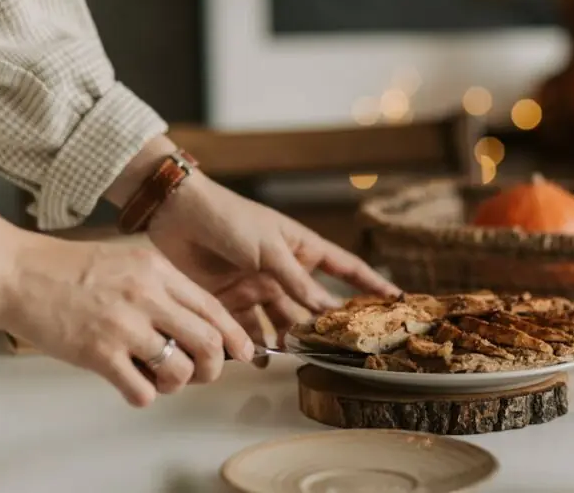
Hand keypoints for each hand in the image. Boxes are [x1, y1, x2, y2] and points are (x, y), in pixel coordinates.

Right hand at [0, 203, 254, 406]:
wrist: (16, 273)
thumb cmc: (69, 268)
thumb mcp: (129, 259)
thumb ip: (163, 285)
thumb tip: (196, 320)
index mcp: (159, 270)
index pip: (214, 308)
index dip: (234, 336)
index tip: (243, 352)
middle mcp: (148, 296)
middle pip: (208, 341)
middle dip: (214, 366)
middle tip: (204, 373)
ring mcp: (124, 326)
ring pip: (180, 370)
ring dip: (178, 383)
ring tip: (162, 378)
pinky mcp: (98, 353)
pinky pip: (142, 390)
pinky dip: (146, 396)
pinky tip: (133, 386)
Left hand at [146, 173, 400, 343]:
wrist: (176, 216)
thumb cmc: (229, 218)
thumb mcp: (269, 247)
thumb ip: (296, 280)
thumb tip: (327, 309)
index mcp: (301, 249)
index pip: (345, 268)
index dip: (370, 283)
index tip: (396, 298)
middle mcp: (283, 271)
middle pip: (313, 304)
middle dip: (324, 325)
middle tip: (337, 348)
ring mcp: (257, 287)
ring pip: (282, 321)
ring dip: (288, 339)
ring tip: (294, 354)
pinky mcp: (229, 301)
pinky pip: (248, 329)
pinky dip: (252, 344)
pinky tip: (257, 357)